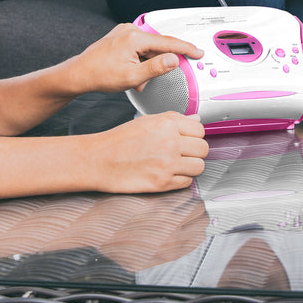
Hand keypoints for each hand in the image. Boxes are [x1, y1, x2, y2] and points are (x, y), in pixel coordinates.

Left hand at [67, 23, 203, 94]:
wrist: (79, 74)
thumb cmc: (100, 75)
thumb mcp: (133, 77)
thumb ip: (156, 68)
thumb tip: (174, 59)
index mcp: (134, 38)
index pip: (168, 42)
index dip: (186, 48)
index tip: (198, 52)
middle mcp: (129, 31)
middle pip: (157, 46)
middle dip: (158, 64)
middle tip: (152, 79)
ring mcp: (124, 32)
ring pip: (147, 48)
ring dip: (147, 64)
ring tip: (138, 80)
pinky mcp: (120, 37)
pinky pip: (139, 47)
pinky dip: (140, 60)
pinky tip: (133, 72)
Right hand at [89, 112, 208, 192]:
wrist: (98, 160)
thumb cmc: (119, 140)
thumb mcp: (147, 120)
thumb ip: (174, 119)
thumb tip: (196, 119)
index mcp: (167, 124)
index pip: (200, 130)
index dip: (194, 135)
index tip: (188, 138)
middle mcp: (170, 143)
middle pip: (203, 149)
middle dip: (195, 152)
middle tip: (183, 153)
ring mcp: (167, 164)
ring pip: (199, 167)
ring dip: (190, 167)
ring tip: (176, 164)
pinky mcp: (163, 183)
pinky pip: (187, 182)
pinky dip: (180, 179)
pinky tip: (167, 173)